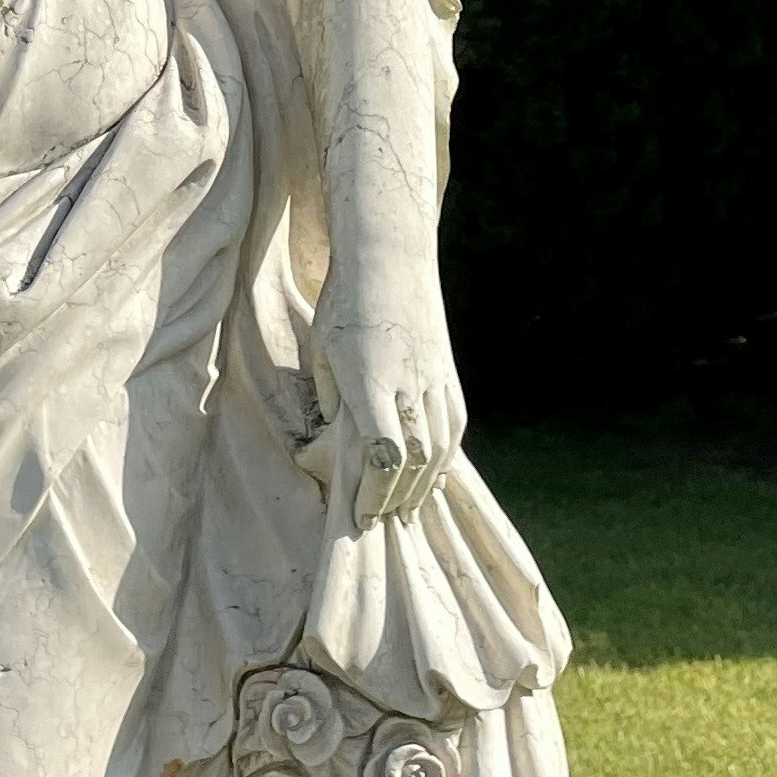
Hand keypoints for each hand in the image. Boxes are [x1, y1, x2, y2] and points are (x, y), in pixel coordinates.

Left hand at [307, 284, 465, 531]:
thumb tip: (339, 442)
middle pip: (413, 461)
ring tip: (406, 507)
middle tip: (381, 520)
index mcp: (369, 381)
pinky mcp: (448, 373)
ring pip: (439, 448)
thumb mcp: (322, 351)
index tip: (361, 516)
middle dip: (397, 498)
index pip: (382, 455)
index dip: (374, 493)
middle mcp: (407, 385)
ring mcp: (434, 379)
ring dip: (422, 484)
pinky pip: (454, 426)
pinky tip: (432, 473)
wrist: (389, 256)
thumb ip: (332, 400)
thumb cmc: (344, 303)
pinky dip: (445, 457)